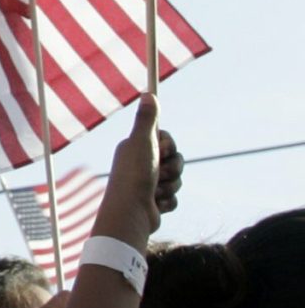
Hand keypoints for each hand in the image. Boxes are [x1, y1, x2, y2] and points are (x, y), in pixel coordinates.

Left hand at [90, 95, 181, 248]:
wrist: (131, 213)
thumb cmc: (135, 175)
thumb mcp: (142, 142)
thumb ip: (146, 120)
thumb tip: (149, 94)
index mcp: (135, 147)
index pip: (165, 139)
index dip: (169, 145)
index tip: (162, 149)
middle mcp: (140, 163)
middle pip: (175, 160)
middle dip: (173, 168)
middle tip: (159, 172)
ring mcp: (147, 183)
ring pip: (176, 180)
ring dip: (170, 185)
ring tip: (155, 190)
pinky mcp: (154, 201)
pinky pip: (174, 197)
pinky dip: (168, 201)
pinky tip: (155, 204)